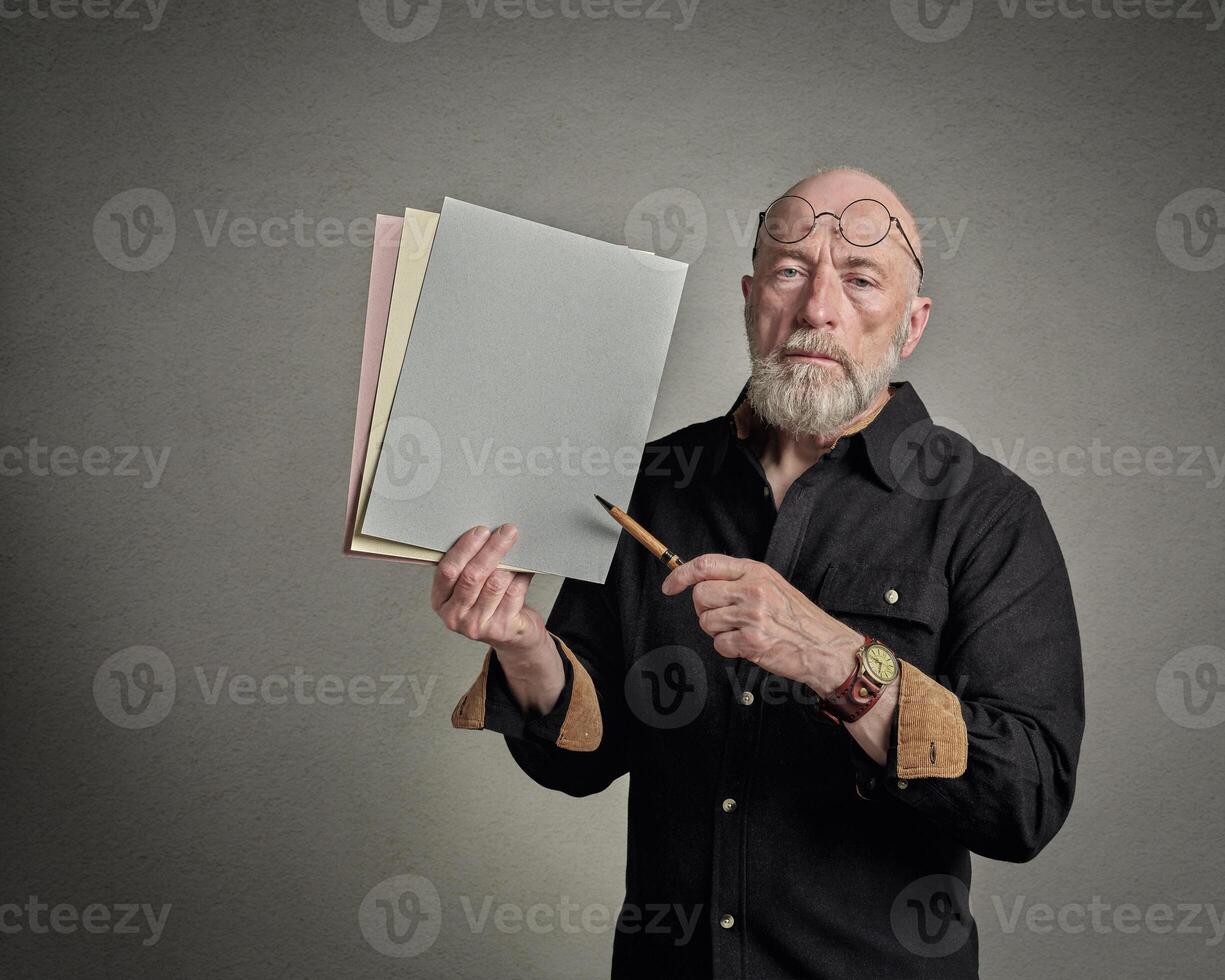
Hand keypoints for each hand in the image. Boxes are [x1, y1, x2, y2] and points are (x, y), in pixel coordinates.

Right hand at [431, 523, 546, 660]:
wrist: (512, 636)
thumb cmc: (489, 605)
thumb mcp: (469, 589)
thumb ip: (468, 566)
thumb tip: (486, 534)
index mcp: (440, 601)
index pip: (447, 571)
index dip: (464, 548)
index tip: (481, 531)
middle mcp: (455, 616)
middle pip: (472, 576)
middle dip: (491, 549)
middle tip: (506, 531)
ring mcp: (477, 625)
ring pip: (495, 583)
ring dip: (509, 562)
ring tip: (516, 547)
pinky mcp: (501, 628)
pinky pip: (513, 593)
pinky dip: (522, 576)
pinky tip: (526, 566)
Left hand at [660, 553, 861, 696]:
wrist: (824, 646)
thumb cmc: (798, 617)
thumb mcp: (771, 584)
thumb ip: (739, 579)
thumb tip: (700, 581)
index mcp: (755, 571)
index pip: (706, 564)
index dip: (681, 575)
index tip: (670, 586)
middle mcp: (752, 590)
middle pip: (700, 595)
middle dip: (704, 609)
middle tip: (722, 616)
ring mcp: (752, 616)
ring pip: (706, 621)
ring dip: (717, 630)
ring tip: (741, 630)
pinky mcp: (752, 642)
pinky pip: (719, 644)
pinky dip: (729, 648)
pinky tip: (747, 645)